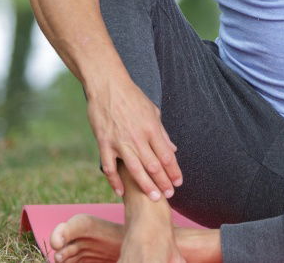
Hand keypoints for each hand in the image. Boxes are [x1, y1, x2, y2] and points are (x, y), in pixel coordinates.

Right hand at [86, 77, 182, 200]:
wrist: (107, 85)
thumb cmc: (132, 97)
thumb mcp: (152, 111)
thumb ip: (162, 133)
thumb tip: (173, 150)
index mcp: (152, 128)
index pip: (167, 155)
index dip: (174, 171)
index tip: (179, 182)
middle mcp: (137, 137)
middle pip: (154, 166)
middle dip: (163, 182)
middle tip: (169, 195)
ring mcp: (120, 142)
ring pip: (135, 170)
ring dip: (146, 186)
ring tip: (154, 198)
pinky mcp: (104, 143)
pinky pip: (110, 167)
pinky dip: (115, 181)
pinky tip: (122, 192)